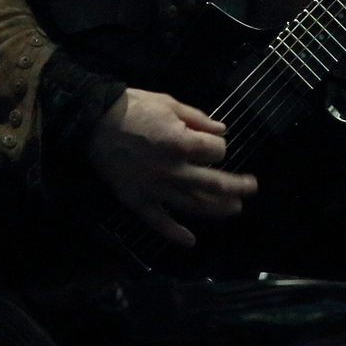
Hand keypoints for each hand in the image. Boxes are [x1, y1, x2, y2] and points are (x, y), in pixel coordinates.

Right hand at [86, 88, 255, 246]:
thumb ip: (199, 119)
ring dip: (217, 210)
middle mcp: (171, 170)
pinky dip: (175, 234)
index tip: (216, 145)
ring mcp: (154, 188)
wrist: (94, 121)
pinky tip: (190, 241)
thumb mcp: (170, 104)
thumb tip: (222, 130)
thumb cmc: (134, 107)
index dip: (220, 148)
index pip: (216, 152)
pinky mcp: (136, 201)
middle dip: (237, 187)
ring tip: (234, 210)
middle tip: (251, 188)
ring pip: (192, 205)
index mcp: (181, 143)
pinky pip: (159, 223)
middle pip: (213, 184)